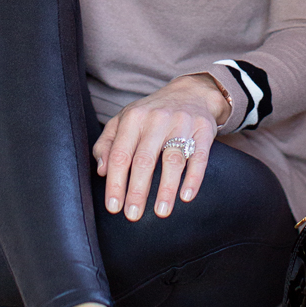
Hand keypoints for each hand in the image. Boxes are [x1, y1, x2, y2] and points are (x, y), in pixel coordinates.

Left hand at [93, 75, 229, 221]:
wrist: (191, 92)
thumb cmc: (151, 114)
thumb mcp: (124, 120)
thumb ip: (107, 143)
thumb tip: (102, 170)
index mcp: (133, 118)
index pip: (120, 154)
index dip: (115, 182)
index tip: (113, 207)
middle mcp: (156, 119)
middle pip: (144, 159)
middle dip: (137, 190)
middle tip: (133, 215)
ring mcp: (182, 123)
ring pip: (173, 159)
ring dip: (166, 188)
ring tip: (161, 212)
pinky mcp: (203, 129)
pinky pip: (199, 156)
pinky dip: (193, 178)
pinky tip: (186, 196)